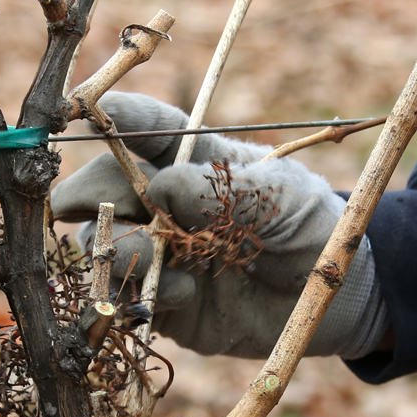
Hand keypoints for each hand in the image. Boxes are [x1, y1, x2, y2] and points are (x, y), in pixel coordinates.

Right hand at [51, 93, 386, 358]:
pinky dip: (142, 292)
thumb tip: (158, 188)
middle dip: (87, 191)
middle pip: (102, 187)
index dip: (118, 121)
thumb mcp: (281, 195)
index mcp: (194, 162)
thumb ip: (222, 189)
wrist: (335, 297)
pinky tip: (185, 291)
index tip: (95, 114)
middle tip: (82, 203)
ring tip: (156, 255)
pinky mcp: (167, 303)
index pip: (147, 132)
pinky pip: (127, 297)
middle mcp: (164, 205)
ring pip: (102, 243)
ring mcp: (160, 254)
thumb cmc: (311, 227)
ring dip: (115, 247)